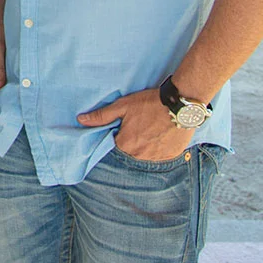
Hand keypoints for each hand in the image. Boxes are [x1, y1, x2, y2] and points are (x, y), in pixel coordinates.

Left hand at [77, 88, 195, 161]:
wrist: (181, 105)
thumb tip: (81, 120)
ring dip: (145, 147)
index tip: (124, 128)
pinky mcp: (172, 156)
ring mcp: (157, 158)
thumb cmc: (150, 104)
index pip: (115, 147)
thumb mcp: (122, 106)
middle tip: (140, 128)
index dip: (118, 137)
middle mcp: (140, 156)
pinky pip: (161, 157)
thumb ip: (101, 116)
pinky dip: (159, 149)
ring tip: (151, 131)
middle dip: (132, 143)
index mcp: (125, 144)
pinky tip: (161, 136)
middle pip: (130, 153)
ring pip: (145, 156)